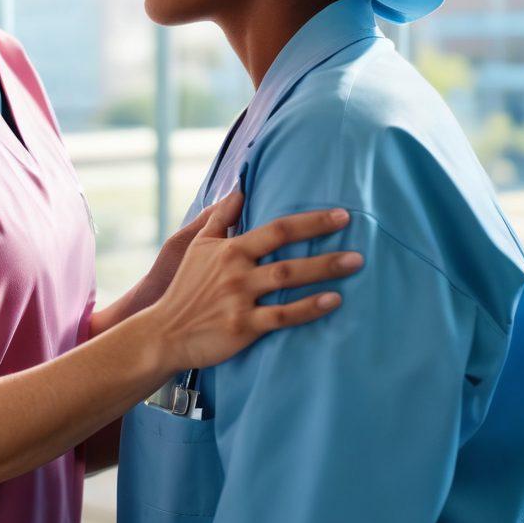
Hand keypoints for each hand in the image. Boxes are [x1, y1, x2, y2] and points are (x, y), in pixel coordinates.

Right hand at [152, 190, 361, 373]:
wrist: (165, 331)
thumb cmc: (186, 288)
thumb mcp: (197, 247)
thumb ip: (220, 219)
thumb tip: (239, 191)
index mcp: (230, 249)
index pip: (277, 229)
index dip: (310, 221)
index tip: (340, 215)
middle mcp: (237, 271)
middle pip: (288, 254)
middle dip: (324, 246)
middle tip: (358, 241)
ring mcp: (240, 299)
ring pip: (288, 281)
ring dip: (323, 272)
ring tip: (353, 265)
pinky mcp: (242, 327)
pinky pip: (282, 316)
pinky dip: (308, 309)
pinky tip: (333, 301)